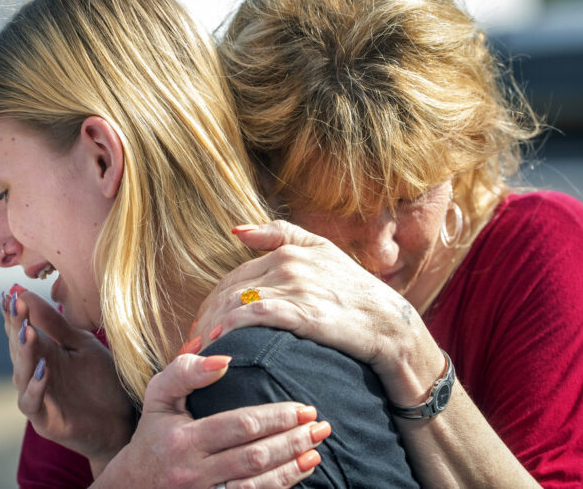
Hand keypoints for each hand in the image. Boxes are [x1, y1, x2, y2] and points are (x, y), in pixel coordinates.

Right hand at [1, 287, 134, 473]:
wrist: (121, 419)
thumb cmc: (101, 381)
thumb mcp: (82, 345)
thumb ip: (57, 325)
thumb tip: (26, 294)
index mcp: (43, 353)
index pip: (21, 331)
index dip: (14, 314)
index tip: (10, 294)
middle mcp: (34, 374)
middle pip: (18, 349)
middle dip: (16, 327)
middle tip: (16, 306)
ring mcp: (37, 397)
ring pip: (21, 374)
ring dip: (24, 353)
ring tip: (27, 332)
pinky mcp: (45, 420)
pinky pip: (32, 402)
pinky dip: (36, 387)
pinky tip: (44, 370)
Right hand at [95, 353, 325, 488]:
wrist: (132, 486)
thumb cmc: (152, 433)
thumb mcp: (158, 396)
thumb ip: (184, 371)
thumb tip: (223, 358)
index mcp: (183, 440)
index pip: (239, 426)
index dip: (276, 417)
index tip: (303, 407)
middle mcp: (195, 472)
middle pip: (255, 457)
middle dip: (292, 440)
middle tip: (320, 426)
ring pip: (257, 485)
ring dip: (292, 467)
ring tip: (316, 449)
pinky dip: (280, 486)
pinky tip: (300, 471)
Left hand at [190, 220, 442, 403]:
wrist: (390, 325)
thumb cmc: (356, 293)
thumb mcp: (324, 252)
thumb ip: (281, 235)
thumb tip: (236, 230)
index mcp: (288, 251)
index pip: (233, 278)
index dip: (211, 304)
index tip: (200, 327)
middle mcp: (288, 264)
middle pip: (229, 291)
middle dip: (204, 319)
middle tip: (191, 345)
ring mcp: (296, 287)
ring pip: (236, 303)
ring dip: (211, 327)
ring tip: (199, 351)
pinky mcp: (304, 311)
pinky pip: (256, 316)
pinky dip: (233, 327)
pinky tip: (221, 342)